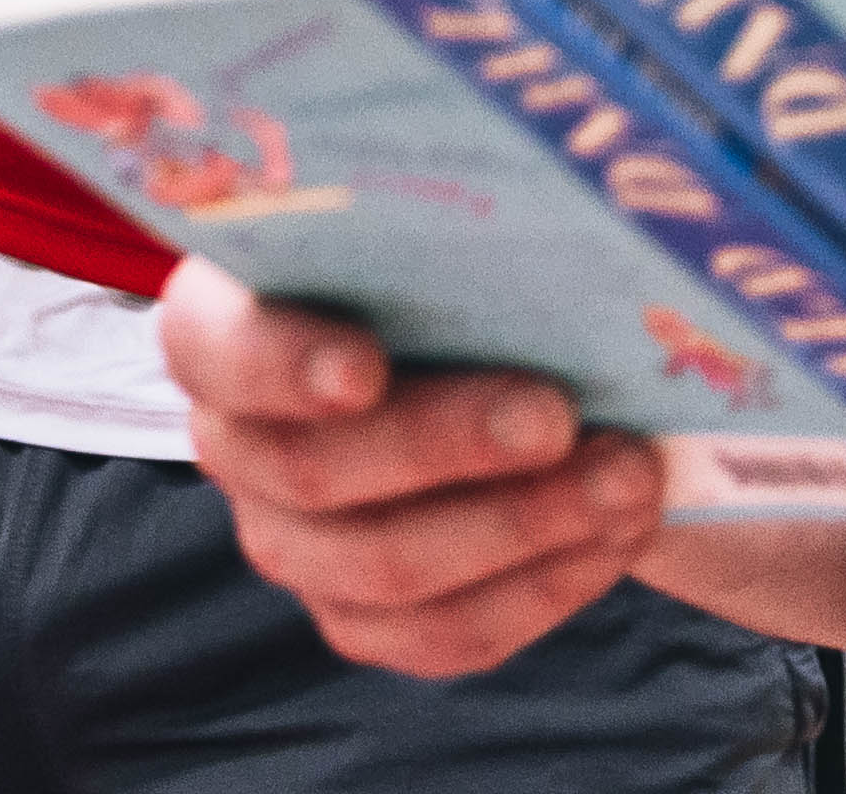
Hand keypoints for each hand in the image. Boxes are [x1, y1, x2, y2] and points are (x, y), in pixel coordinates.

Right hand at [162, 258, 665, 676]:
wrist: (485, 353)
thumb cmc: (443, 263)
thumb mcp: (422, 225)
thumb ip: (432, 225)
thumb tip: (521, 212)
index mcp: (219, 329)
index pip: (221, 352)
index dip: (286, 365)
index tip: (366, 368)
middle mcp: (236, 447)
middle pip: (317, 471)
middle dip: (449, 445)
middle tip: (557, 414)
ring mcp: (292, 547)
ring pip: (388, 569)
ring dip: (524, 525)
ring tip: (626, 477)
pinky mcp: (363, 621)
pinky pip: (446, 633)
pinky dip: (544, 586)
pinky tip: (617, 532)